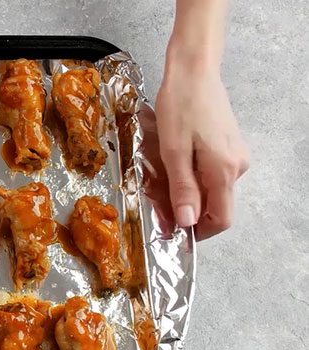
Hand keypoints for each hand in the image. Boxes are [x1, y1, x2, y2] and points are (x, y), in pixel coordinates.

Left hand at [155, 62, 248, 239]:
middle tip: (159, 204)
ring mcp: (235, 155)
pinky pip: (212, 173)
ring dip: (189, 192)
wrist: (194, 71)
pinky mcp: (228, 146)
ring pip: (213, 189)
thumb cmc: (181, 106)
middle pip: (216, 205)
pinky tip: (174, 164)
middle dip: (188, 210)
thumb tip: (187, 222)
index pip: (221, 219)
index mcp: (225, 170)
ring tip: (162, 180)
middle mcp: (237, 166)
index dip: (199, 232)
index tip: (174, 233)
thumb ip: (182, 188)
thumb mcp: (173, 151)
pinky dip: (194, 177)